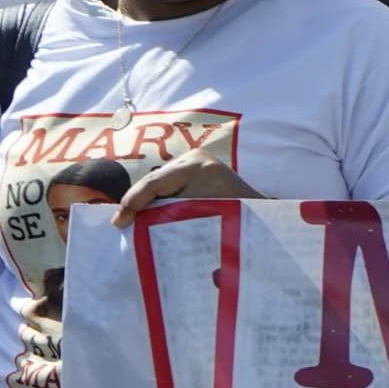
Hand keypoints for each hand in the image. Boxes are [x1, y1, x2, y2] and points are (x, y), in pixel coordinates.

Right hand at [105, 152, 265, 231]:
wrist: (270, 216)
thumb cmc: (240, 220)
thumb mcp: (202, 220)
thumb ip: (170, 220)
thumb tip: (138, 229)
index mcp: (198, 168)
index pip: (154, 183)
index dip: (133, 203)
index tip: (118, 222)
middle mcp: (197, 158)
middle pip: (155, 181)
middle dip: (137, 202)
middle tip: (121, 223)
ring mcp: (199, 160)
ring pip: (162, 182)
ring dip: (148, 201)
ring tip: (131, 221)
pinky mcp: (200, 167)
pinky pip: (172, 182)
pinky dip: (160, 198)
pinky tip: (148, 214)